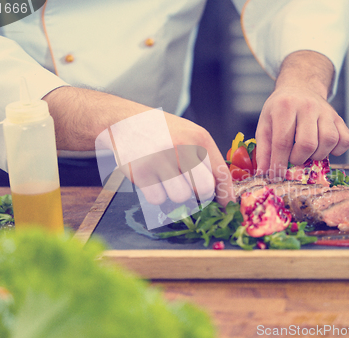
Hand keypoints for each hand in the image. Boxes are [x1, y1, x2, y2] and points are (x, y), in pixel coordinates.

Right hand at [119, 112, 233, 206]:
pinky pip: (158, 200)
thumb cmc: (162, 132)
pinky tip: (152, 180)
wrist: (123, 121)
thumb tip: (221, 191)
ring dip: (176, 195)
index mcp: (199, 137)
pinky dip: (157, 195)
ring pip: (181, 198)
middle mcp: (182, 147)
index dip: (225, 193)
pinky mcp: (141, 173)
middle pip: (204, 189)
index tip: (225, 205)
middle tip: (193, 192)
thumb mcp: (189, 134)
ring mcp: (160, 160)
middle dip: (201, 197)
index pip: (221, 172)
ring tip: (168, 181)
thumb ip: (206, 158)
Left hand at [255, 51, 348, 178]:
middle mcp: (307, 106)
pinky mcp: (339, 118)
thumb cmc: (280, 110)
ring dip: (317, 155)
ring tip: (307, 153)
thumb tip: (263, 172)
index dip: (279, 163)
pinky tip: (324, 148)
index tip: (276, 176)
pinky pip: (345, 140)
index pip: (282, 141)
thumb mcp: (265, 124)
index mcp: (285, 107)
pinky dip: (337, 150)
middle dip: (298, 159)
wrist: (300, 88)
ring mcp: (326, 111)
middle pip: (307, 143)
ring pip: (328, 141)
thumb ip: (264, 149)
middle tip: (293, 159)